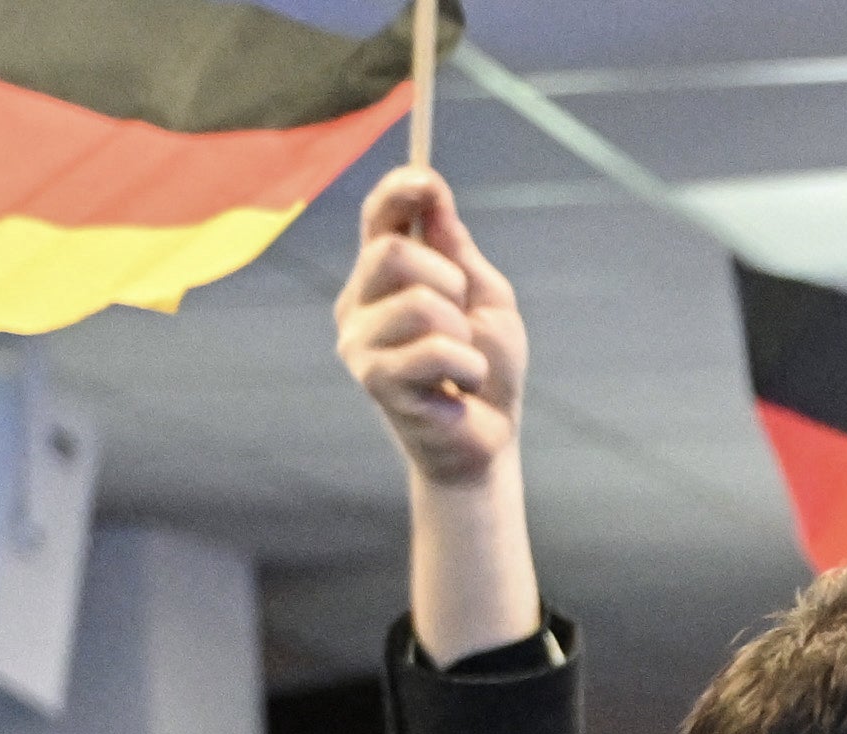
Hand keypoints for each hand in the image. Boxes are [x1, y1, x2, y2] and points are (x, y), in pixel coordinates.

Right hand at [336, 169, 525, 487]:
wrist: (488, 440)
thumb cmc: (485, 368)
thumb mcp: (485, 298)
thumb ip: (456, 249)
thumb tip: (430, 189)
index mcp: (384, 277)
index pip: (377, 219)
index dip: (397, 192)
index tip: (427, 181)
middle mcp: (359, 303)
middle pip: (392, 252)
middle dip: (450, 281)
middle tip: (464, 321)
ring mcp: (359, 341)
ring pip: (421, 304)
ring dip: (464, 335)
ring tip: (463, 363)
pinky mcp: (373, 379)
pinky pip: (436, 351)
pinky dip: (468, 368)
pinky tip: (458, 390)